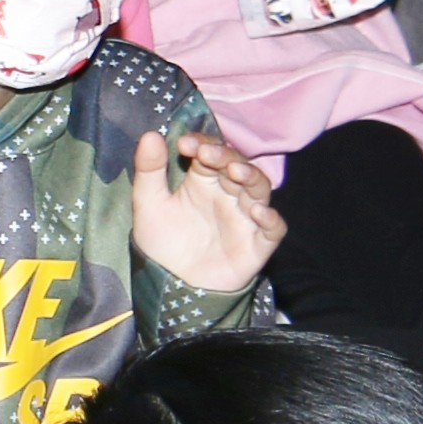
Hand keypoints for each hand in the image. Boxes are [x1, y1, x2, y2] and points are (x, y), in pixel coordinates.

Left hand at [131, 127, 284, 297]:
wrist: (172, 288)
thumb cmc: (163, 243)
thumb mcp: (148, 205)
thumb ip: (149, 171)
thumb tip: (150, 135)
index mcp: (203, 180)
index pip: (210, 152)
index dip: (202, 143)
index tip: (185, 144)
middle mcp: (228, 194)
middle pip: (237, 165)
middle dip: (225, 156)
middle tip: (208, 153)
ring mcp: (245, 218)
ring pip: (259, 189)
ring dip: (251, 177)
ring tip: (235, 172)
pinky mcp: (257, 245)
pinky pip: (274, 229)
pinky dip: (272, 219)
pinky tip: (259, 213)